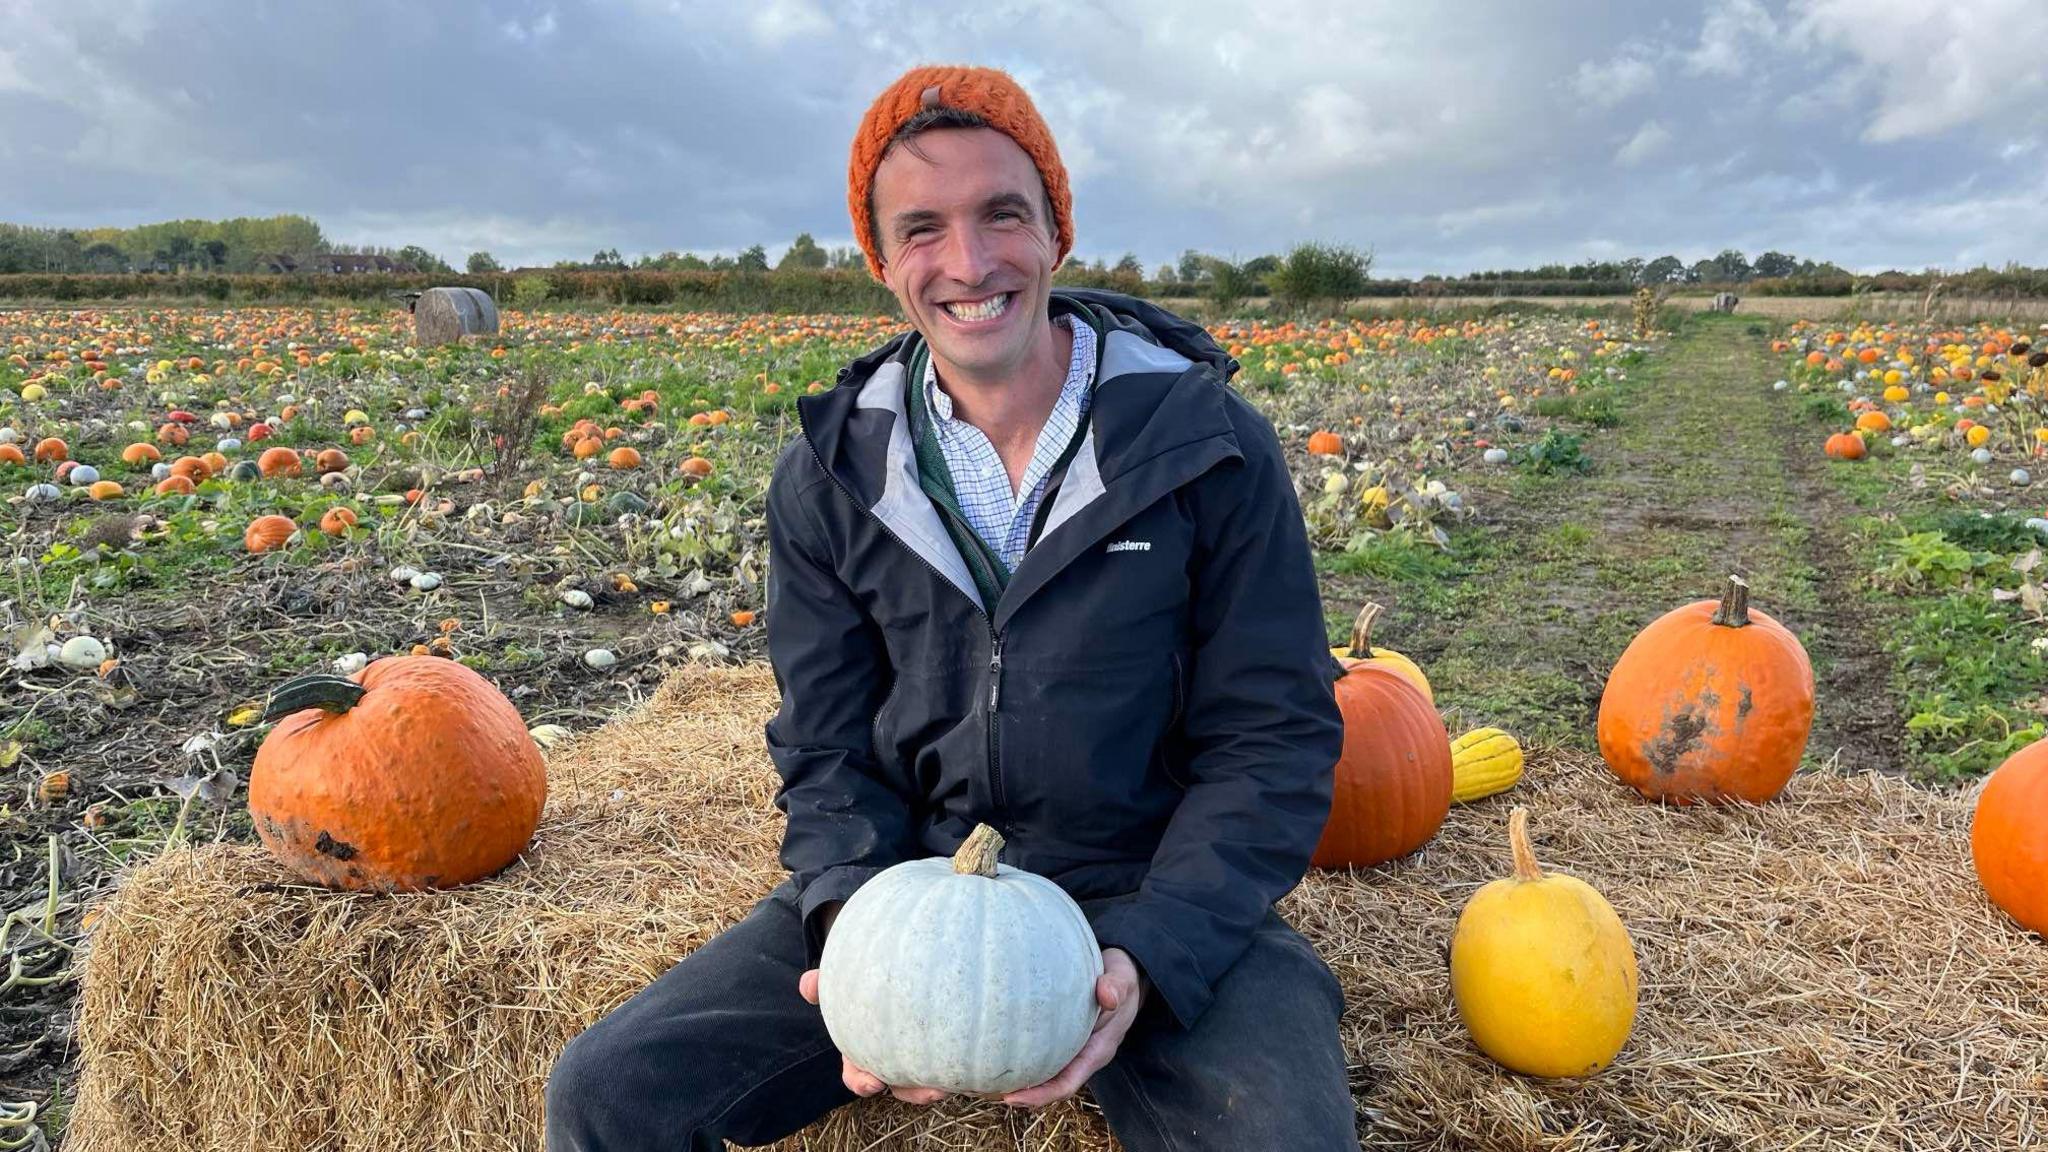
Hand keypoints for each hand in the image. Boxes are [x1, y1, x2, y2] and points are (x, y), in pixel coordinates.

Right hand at [798, 967, 949, 1105]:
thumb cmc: (864, 982)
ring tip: (953, 1082)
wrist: (900, 965)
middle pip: (902, 1086)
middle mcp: (892, 1059)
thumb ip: (824, 983)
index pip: (859, 1077)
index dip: (863, 1083)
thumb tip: (806, 984)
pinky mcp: (943, 1046)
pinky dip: (962, 1066)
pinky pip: (952, 1061)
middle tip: (932, 1092)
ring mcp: (919, 1055)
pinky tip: (974, 1064)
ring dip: (941, 1084)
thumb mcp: (842, 982)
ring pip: (929, 1079)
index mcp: (863, 1051)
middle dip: (915, 1093)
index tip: (874, 1083)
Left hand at [1000, 947, 1144, 1109]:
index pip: (1067, 1084)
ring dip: (1019, 1079)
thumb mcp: (1123, 981)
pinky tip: (996, 1051)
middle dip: (1022, 1093)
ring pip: (1043, 1072)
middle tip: (987, 1091)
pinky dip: (1021, 1057)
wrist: (1123, 976)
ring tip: (984, 1080)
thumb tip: (1108, 995)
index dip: (1040, 1095)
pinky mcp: (1062, 1037)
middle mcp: (1082, 1056)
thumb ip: (1116, 988)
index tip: (1012, 1098)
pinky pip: (1040, 1053)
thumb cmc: (1122, 979)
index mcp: (1097, 1051)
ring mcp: (1072, 1048)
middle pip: (1050, 1085)